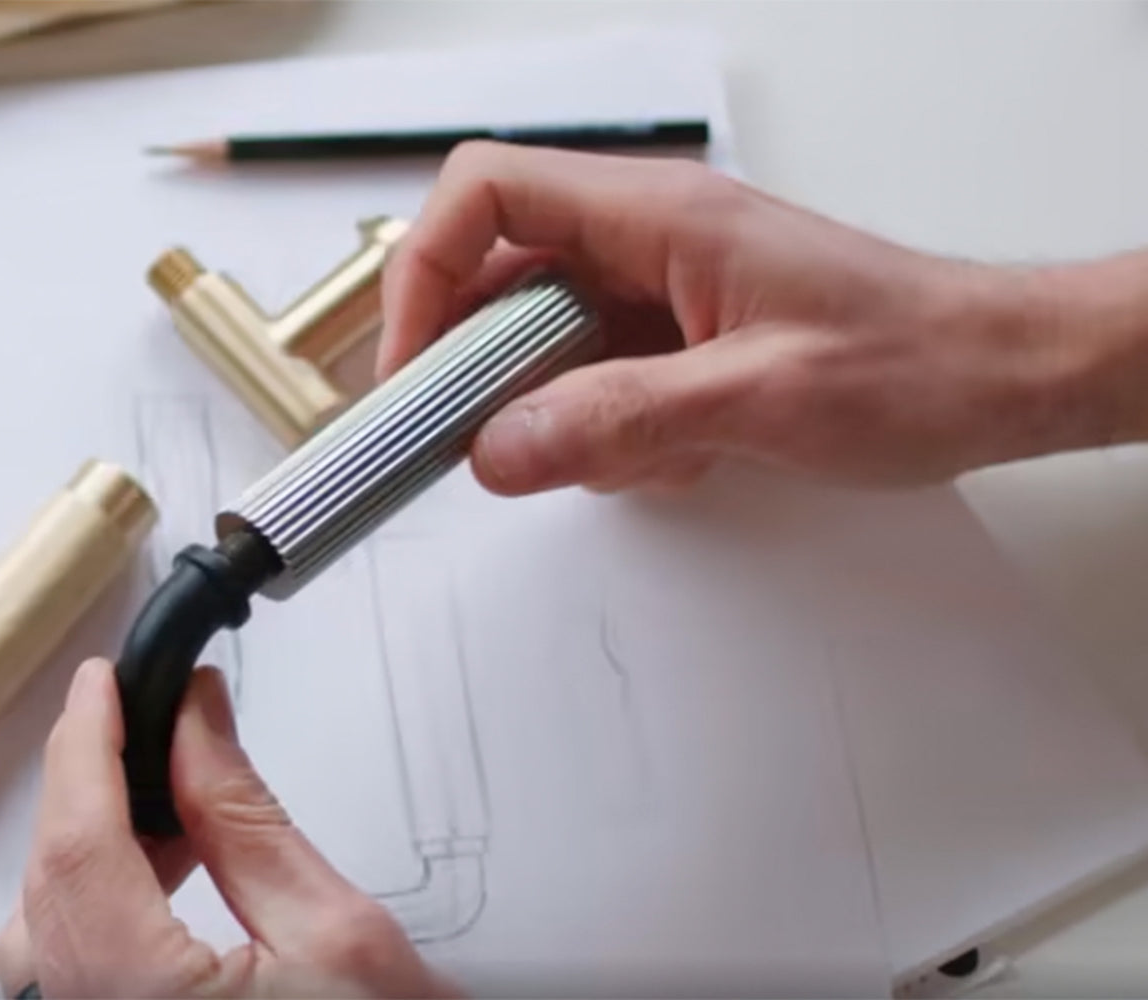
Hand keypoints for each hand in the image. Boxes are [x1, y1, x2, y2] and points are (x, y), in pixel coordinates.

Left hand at [0, 658, 457, 998]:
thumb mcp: (337, 933)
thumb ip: (248, 821)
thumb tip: (199, 724)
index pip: (79, 844)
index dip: (86, 746)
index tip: (104, 686)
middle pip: (49, 885)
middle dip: (89, 790)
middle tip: (141, 723)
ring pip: (42, 931)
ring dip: (90, 849)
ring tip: (166, 802)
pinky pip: (63, 970)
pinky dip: (96, 904)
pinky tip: (156, 874)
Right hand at [377, 142, 1147, 492]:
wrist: (1001, 376)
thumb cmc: (918, 359)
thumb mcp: (761, 401)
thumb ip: (620, 421)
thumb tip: (499, 448)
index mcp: (660, 216)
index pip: (489, 194)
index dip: (426, 273)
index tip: (412, 366)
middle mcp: (648, 241)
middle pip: (499, 276)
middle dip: (478, 366)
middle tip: (473, 440)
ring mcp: (659, 291)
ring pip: (542, 340)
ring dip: (554, 410)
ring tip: (632, 454)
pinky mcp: (674, 340)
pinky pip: (592, 379)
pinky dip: (603, 431)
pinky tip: (672, 457)